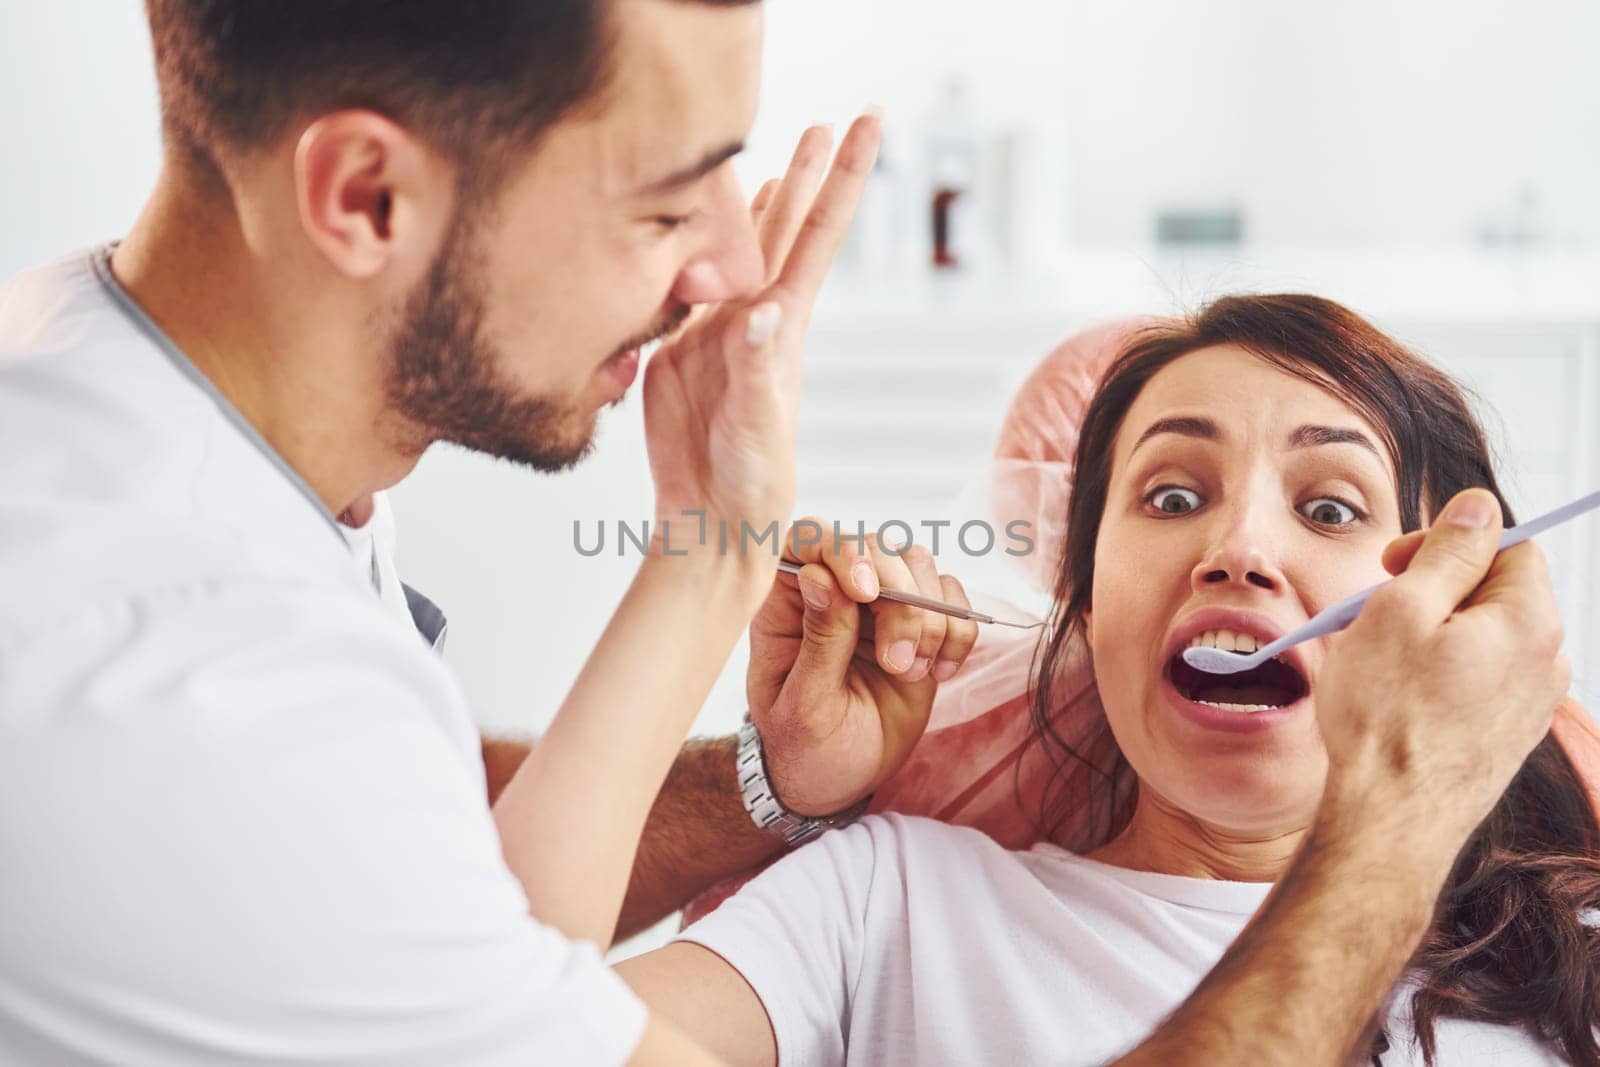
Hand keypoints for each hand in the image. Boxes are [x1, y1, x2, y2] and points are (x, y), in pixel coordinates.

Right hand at [641, 117, 881, 580]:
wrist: (712, 518)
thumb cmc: (752, 483)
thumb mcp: (760, 426)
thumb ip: (758, 370)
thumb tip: (762, 313)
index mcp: (781, 327)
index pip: (817, 236)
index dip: (843, 179)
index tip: (869, 127)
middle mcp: (754, 320)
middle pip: (784, 230)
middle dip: (806, 174)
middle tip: (829, 122)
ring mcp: (716, 334)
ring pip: (736, 253)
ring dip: (755, 206)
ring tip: (771, 159)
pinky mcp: (678, 353)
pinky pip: (687, 289)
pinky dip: (697, 253)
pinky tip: (703, 234)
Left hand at [746, 522, 980, 815]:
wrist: (838, 780)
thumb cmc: (805, 746)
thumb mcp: (804, 706)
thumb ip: (818, 642)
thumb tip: (820, 576)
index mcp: (786, 603)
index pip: (810, 539)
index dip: (841, 549)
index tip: (865, 591)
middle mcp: (834, 591)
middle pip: (876, 546)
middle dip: (899, 599)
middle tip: (897, 663)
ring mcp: (879, 605)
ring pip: (919, 566)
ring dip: (928, 618)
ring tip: (910, 673)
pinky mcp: (919, 625)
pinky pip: (952, 600)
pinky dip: (957, 633)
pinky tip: (938, 674)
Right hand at [1314, 488, 1569, 839]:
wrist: (1391, 819)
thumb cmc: (1387, 717)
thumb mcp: (1402, 609)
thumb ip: (1447, 552)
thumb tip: (1480, 505)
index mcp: (1529, 619)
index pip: (1508, 544)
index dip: (1445, 543)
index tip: (1393, 565)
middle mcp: (1548, 660)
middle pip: (1497, 590)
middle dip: (1436, 588)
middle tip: (1377, 609)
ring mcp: (1532, 703)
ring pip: (1483, 636)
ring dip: (1434, 632)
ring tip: (1382, 658)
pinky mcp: (1508, 735)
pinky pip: (1479, 678)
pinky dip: (1441, 672)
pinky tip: (1399, 695)